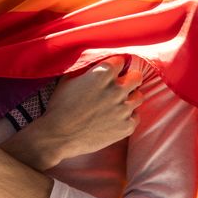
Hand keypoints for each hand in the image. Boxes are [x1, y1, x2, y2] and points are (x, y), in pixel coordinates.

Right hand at [19, 58, 143, 168]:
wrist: (58, 136)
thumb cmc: (60, 106)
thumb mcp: (67, 80)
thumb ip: (85, 68)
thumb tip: (94, 63)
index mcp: (102, 74)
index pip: (120, 61)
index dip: (115, 66)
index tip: (111, 72)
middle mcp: (117, 89)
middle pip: (136, 76)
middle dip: (129, 78)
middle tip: (120, 85)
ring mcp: (124, 109)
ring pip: (139, 96)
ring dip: (129, 98)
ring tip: (116, 104)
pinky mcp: (127, 126)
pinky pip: (135, 116)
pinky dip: (127, 117)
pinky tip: (114, 118)